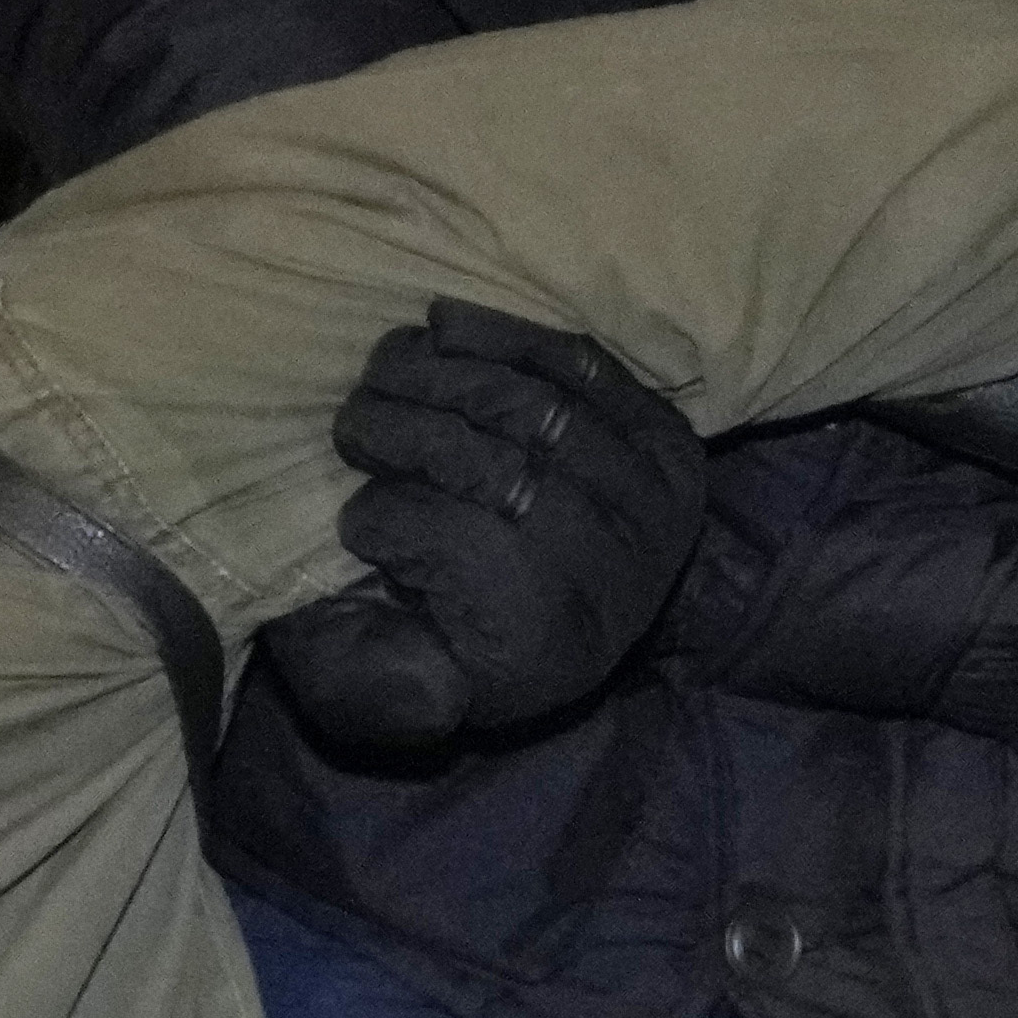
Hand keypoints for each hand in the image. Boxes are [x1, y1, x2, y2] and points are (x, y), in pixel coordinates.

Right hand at [256, 304, 714, 758]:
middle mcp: (612, 582)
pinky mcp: (669, 448)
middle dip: (406, 427)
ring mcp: (651, 508)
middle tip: (351, 420)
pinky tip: (446, 327)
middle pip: (501, 468)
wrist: (554, 625)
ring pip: (538, 408)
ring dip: (445, 372)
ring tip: (384, 368)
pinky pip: (586, 368)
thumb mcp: (377, 690)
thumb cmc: (439, 644)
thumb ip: (362, 683)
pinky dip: (509, 337)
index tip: (348, 514)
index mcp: (544, 651)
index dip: (386, 514)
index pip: (458, 548)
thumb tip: (405, 646)